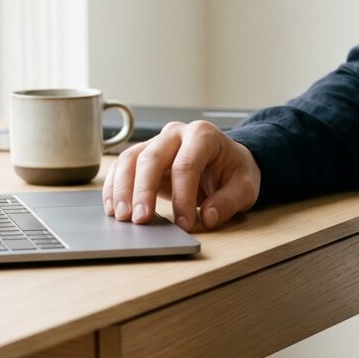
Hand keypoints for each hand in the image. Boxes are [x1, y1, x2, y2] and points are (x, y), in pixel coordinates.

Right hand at [102, 120, 260, 231]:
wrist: (227, 160)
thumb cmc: (234, 171)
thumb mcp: (245, 187)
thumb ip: (229, 201)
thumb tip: (207, 218)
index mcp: (204, 135)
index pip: (186, 165)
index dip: (182, 197)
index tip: (184, 224)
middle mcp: (176, 133)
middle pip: (151, 157)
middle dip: (142, 190)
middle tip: (139, 220)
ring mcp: (157, 142)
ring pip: (130, 159)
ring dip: (121, 189)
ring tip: (121, 217)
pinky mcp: (144, 155)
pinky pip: (123, 167)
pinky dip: (114, 187)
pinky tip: (113, 208)